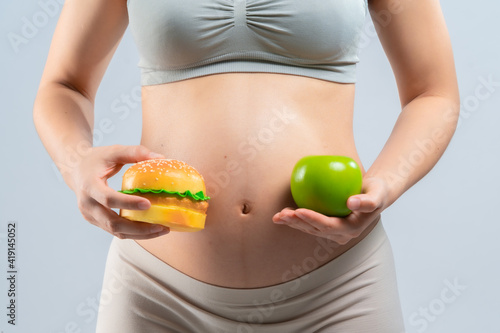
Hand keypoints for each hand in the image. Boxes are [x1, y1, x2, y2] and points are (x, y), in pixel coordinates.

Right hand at [71, 144, 170, 238]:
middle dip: (139, 228)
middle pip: (113, 223)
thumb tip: (161, 157)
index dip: (128, 203)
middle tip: (162, 226)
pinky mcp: (96, 221)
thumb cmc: (96, 158)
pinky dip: (133, 232)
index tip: (148, 204)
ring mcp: (90, 216)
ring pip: (115, 231)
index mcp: (89, 186)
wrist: (74, 168)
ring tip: (162, 230)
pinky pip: (115, 231)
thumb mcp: (114, 151)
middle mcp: (87, 205)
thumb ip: (135, 152)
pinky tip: (151, 229)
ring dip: (139, 234)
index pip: (109, 199)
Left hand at [272, 177, 388, 243]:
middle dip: (297, 223)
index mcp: (352, 229)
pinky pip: (309, 223)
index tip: (299, 210)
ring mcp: (333, 232)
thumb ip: (368, 201)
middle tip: (282, 214)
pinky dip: (296, 219)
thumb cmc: (376, 191)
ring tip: (277, 216)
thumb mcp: (377, 194)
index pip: (328, 226)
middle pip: (315, 230)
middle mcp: (341, 234)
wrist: (374, 194)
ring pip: (309, 229)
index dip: (312, 219)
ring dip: (293, 223)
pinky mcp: (327, 226)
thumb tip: (351, 202)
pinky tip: (282, 213)